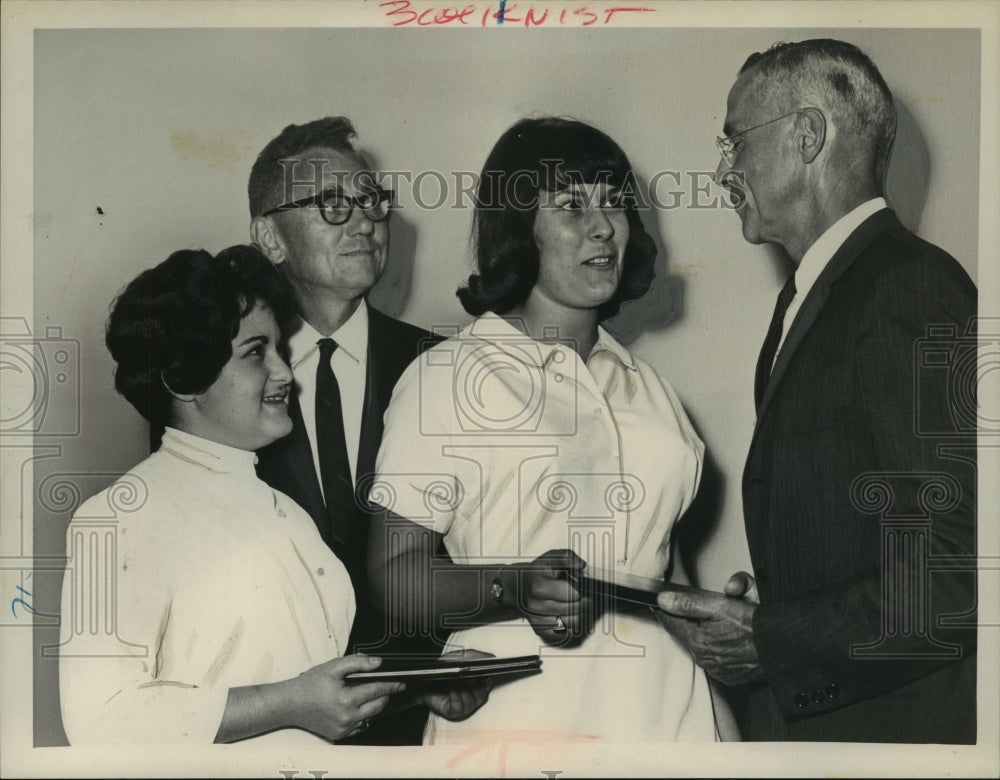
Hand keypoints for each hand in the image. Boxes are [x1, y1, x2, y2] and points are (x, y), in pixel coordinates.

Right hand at [291, 655, 405, 740]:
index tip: (401, 683)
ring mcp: (343, 729)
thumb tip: (378, 663)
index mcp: (347, 699)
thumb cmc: (310, 684)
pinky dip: (362, 716)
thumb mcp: (333, 667)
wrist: (290, 704)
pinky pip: (359, 726)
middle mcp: (347, 717)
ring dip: (373, 706)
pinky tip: (356, 706)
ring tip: (367, 694)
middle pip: (377, 706)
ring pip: (370, 717)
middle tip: (385, 685)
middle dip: (384, 695)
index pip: (377, 691)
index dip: (391, 685)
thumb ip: (357, 663)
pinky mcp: (339, 735)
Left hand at [418, 650, 492, 720]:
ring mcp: (462, 705)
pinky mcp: (453, 712)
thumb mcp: (460, 657)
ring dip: (463, 690)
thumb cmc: (441, 670)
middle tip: (465, 676)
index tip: (483, 673)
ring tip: (454, 682)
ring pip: (472, 701)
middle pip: (482, 695)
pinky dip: (456, 696)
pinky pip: (460, 707)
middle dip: (474, 685)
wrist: (422, 680)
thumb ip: (477, 656)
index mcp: (475, 684)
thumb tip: (492, 657)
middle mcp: (470, 696)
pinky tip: (451, 689)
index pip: (488, 684)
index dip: (486, 680)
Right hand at [501, 549, 592, 644]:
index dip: (581, 589)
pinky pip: (564, 633)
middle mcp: (536, 606)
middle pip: (575, 609)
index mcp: (538, 587)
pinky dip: (570, 625)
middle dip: (583, 601)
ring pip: (572, 623)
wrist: (514, 587)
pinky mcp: (539, 629)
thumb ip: (567, 557)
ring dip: (579, 613)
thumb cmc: (533, 573)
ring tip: (575, 603)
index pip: (572, 594)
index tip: (580, 585)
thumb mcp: (549, 558)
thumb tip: (581, 565)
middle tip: (582, 594)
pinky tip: (567, 614)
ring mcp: (537, 619)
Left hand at [654, 572, 763, 686]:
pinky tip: (728, 639)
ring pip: (700, 648)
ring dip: (703, 636)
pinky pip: (715, 660)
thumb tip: (663, 600)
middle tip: (696, 610)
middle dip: (687, 622)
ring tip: (718, 625)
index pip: (671, 624)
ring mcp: (717, 670)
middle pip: (686, 636)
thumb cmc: (754, 624)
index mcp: (698, 642)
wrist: (782, 647)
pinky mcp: (729, 677)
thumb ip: (688, 603)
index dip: (664, 611)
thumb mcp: (719, 605)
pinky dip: (717, 649)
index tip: (657, 604)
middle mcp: (705, 659)